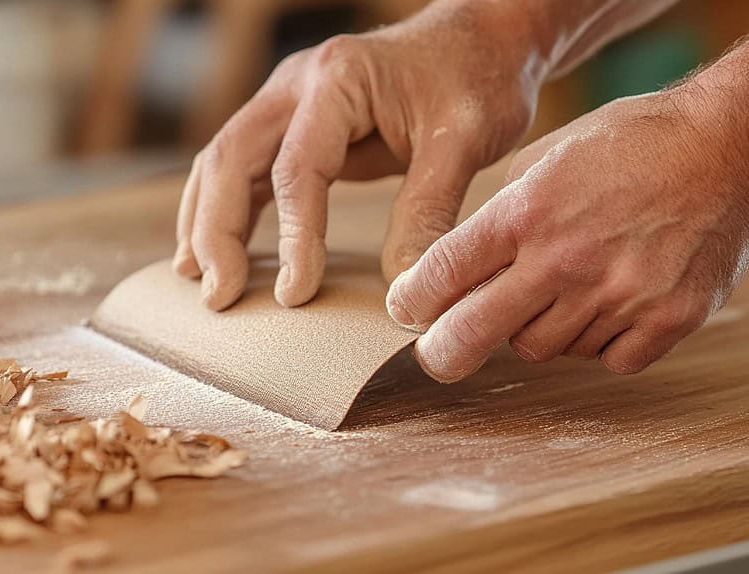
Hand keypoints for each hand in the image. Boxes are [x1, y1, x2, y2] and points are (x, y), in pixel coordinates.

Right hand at [173, 2, 547, 309]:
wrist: (479, 38)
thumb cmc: (475, 77)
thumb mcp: (466, 141)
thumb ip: (429, 211)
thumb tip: (403, 289)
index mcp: (338, 81)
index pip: (298, 167)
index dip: (293, 236)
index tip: (295, 293)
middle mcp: (296, 84)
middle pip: (231, 158)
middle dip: (217, 231)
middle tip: (221, 296)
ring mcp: (287, 101)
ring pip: (223, 161)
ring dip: (207, 222)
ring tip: (200, 280)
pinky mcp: (291, 124)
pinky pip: (242, 167)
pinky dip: (224, 209)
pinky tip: (216, 251)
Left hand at [387, 85, 748, 381]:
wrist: (722, 143)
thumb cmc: (626, 144)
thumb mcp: (541, 160)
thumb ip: (499, 219)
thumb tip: (461, 272)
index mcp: (527, 212)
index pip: (444, 275)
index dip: (413, 302)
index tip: (406, 311)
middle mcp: (566, 259)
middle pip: (476, 333)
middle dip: (443, 353)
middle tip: (436, 356)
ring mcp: (619, 295)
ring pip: (542, 350)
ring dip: (533, 331)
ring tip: (556, 292)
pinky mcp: (667, 319)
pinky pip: (605, 360)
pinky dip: (595, 342)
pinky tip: (602, 306)